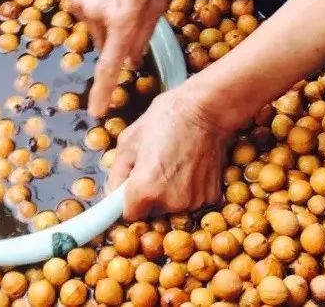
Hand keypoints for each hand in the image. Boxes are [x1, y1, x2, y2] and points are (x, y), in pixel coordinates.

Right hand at [64, 0, 169, 116]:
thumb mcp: (158, 2)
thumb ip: (142, 35)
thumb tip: (129, 61)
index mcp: (124, 20)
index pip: (110, 66)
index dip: (103, 91)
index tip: (96, 111)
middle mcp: (97, 15)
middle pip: (104, 43)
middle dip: (114, 37)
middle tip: (128, 11)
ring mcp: (80, 2)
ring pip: (92, 26)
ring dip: (104, 18)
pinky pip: (82, 9)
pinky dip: (92, 4)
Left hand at [106, 85, 236, 219]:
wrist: (207, 110)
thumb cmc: (166, 119)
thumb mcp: (129, 140)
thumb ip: (117, 173)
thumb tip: (113, 193)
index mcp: (144, 190)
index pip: (128, 215)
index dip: (126, 202)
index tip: (129, 191)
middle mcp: (170, 203)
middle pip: (151, 211)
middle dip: (148, 195)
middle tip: (154, 166)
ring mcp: (193, 201)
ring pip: (172, 206)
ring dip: (169, 193)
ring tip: (174, 163)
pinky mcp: (211, 197)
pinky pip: (191, 199)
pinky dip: (188, 189)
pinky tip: (189, 167)